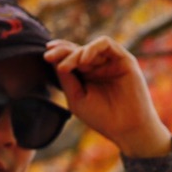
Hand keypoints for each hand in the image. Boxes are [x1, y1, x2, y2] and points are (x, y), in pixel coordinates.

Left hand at [43, 37, 171, 158]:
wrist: (126, 128)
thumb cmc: (102, 117)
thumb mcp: (77, 98)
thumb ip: (66, 79)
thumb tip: (54, 59)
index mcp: (86, 76)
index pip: (70, 59)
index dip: (58, 54)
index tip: (45, 56)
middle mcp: (98, 66)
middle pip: (77, 50)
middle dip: (62, 52)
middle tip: (49, 57)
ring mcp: (110, 62)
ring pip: (90, 47)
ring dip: (75, 54)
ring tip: (66, 67)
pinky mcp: (123, 59)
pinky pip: (106, 43)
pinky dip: (93, 48)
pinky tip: (84, 60)